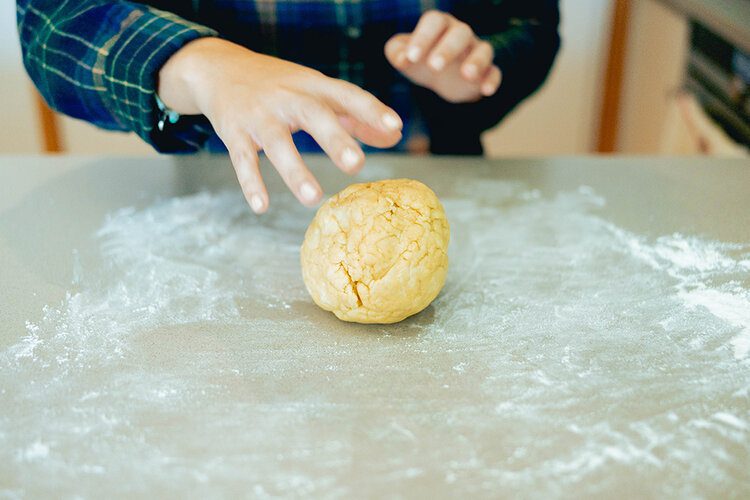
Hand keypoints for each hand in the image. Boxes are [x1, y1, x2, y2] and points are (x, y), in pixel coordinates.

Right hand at [158, 38, 402, 212]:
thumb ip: (354, 115)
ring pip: (276, 142)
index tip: (395, 126)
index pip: (346, 94)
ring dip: (295, 170)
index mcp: (313, 85)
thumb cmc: (279, 85)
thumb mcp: (316, 91)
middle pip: (313, 114)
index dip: (371, 109)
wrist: (218, 68)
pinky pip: (243, 160)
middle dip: (335, 138)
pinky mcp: (234, 132)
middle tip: (357, 164)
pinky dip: (251, 183)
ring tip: (313, 199)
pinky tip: (261, 206)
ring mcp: (258, 115)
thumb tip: (394, 137)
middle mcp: (287, 96)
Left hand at [385, 10, 501, 103]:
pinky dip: (492, 80)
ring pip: (483, 49)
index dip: (423, 37)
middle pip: (460, 33)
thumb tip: (402, 58)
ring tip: (467, 75)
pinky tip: (486, 91)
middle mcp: (460, 33)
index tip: (411, 58)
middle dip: (448, 48)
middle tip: (434, 66)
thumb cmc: (420, 60)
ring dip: (476, 61)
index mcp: (438, 25)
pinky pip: (495, 72)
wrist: (439, 77)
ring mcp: (476, 51)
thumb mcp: (404, 56)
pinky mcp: (487, 71)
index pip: (433, 22)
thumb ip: (397, 52)